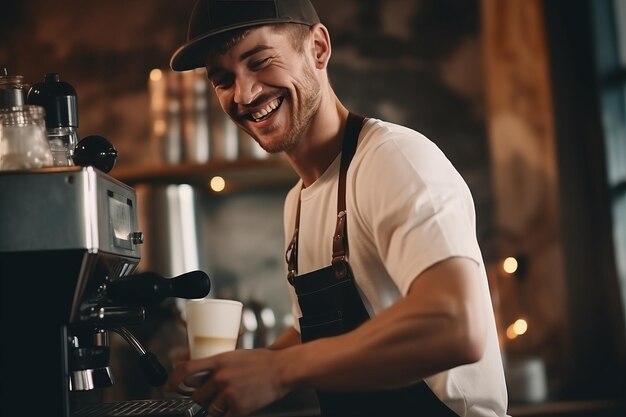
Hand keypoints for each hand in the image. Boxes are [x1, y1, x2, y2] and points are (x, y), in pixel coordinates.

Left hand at [166, 348, 288, 416]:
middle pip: (195, 396)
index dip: (172, 380)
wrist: (282, 369)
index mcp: (218, 360)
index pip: (185, 370)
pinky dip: (227, 415)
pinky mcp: (239, 407)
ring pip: (209, 409)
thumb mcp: (235, 354)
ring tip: (229, 399)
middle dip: (200, 398)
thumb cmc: (262, 361)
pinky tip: (235, 407)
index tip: (168, 386)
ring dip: (215, 407)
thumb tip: (200, 368)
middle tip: (210, 395)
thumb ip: (217, 363)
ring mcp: (229, 393)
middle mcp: (221, 377)